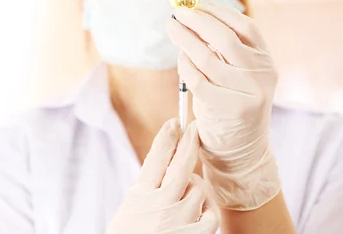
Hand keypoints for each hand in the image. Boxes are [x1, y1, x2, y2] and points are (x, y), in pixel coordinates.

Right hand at [107, 119, 219, 233]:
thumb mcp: (131, 210)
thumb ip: (150, 191)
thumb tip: (170, 168)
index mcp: (139, 196)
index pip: (155, 158)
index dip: (167, 138)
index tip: (174, 122)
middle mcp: (159, 204)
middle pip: (181, 165)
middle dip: (189, 143)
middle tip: (194, 129)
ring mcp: (178, 220)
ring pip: (199, 190)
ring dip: (196, 190)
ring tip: (186, 200)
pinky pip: (210, 217)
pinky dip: (206, 215)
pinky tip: (197, 219)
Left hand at [166, 4, 281, 210]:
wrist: (240, 147)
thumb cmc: (231, 101)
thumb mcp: (238, 73)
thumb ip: (224, 49)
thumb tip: (192, 17)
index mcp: (266, 60)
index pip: (246, 27)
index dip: (220, 12)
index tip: (197, 4)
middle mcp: (262, 75)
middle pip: (225, 39)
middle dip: (197, 22)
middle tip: (177, 13)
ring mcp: (249, 94)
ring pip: (208, 58)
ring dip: (185, 39)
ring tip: (172, 29)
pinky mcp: (230, 110)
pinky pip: (198, 80)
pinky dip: (185, 66)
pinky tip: (181, 59)